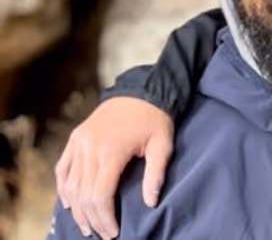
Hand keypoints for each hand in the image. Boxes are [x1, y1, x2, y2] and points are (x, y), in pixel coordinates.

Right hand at [54, 97, 173, 238]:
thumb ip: (156, 174)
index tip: (114, 232)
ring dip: (77, 209)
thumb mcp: (163, 145)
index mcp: (111, 151)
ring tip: (87, 226)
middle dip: (93, 219)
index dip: (105, 217)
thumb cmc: (156, 119)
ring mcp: (80, 143)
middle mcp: (90, 148)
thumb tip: (150, 203)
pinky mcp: (76, 138)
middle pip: (84, 194)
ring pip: (70, 184)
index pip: (101, 195)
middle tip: (103, 234)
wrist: (143, 90)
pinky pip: (63, 168)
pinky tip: (70, 204)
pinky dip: (64, 188)